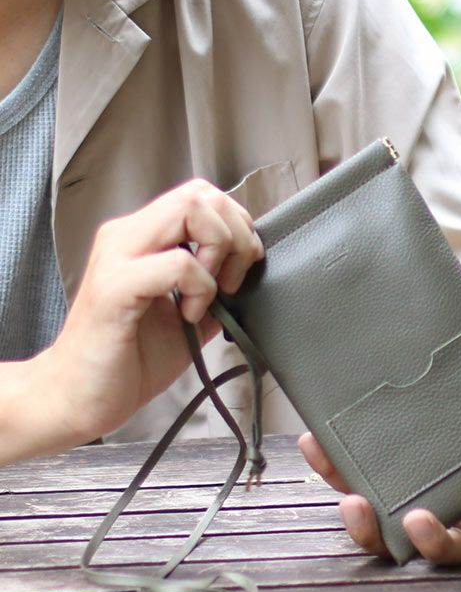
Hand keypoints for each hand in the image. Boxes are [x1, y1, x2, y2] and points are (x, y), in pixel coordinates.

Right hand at [43, 179, 262, 447]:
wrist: (80, 398)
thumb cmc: (131, 359)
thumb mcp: (190, 317)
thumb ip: (215, 288)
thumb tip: (248, 274)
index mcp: (143, 239)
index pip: (201, 196)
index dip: (236, 224)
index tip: (240, 269)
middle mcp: (127, 237)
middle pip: (200, 193)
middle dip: (236, 233)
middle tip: (231, 279)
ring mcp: (118, 257)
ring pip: (189, 210)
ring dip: (219, 252)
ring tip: (210, 295)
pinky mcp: (116, 287)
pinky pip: (177, 263)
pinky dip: (200, 288)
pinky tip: (188, 316)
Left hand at [299, 296, 460, 564]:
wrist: (443, 341)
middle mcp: (449, 488)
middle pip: (448, 540)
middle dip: (434, 541)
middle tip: (419, 519)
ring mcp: (405, 483)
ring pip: (390, 532)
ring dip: (370, 530)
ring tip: (355, 502)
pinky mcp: (367, 467)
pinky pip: (348, 481)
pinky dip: (330, 467)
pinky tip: (315, 441)